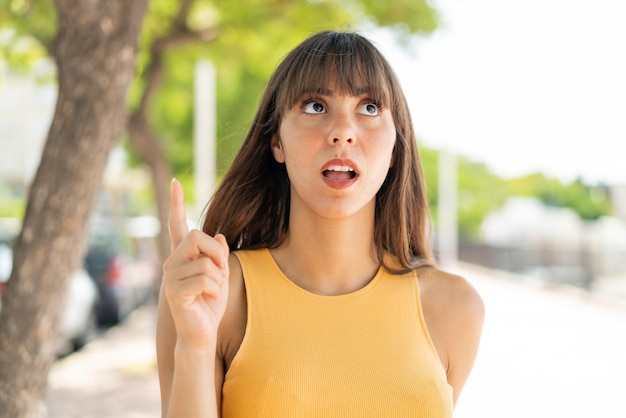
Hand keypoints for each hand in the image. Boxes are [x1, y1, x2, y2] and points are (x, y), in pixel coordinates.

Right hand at [162, 179, 228, 349]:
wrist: (201, 334)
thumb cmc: (210, 306)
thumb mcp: (220, 276)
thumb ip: (218, 256)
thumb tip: (218, 235)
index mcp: (182, 257)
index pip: (177, 226)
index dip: (177, 204)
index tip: (176, 183)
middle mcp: (171, 263)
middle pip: (197, 236)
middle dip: (217, 254)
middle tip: (219, 274)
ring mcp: (170, 277)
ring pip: (206, 262)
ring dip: (218, 279)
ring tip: (210, 293)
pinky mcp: (173, 291)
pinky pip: (204, 278)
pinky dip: (214, 289)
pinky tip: (206, 300)